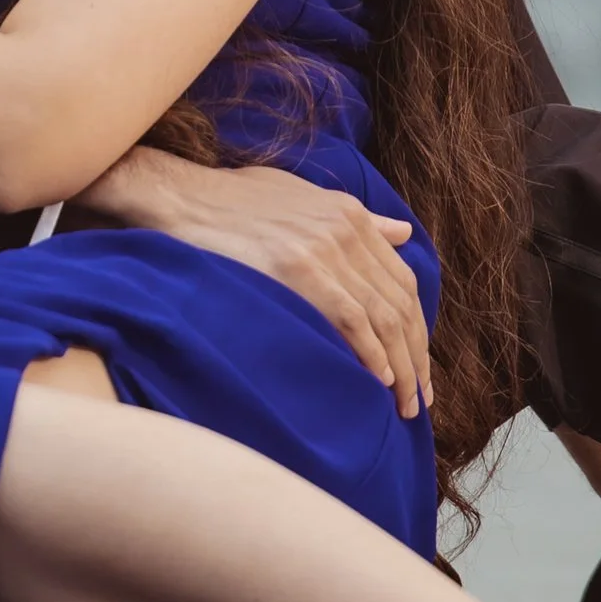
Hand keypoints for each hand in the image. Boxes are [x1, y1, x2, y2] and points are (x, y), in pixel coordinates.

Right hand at [75, 148, 431, 416]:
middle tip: (419, 400)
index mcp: (350, 215)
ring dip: (401, 367)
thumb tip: (400, 232)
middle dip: (417, 357)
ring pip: (383, 317)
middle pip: (400, 304)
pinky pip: (352, 319)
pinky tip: (377, 380)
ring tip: (403, 405)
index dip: (417, 328)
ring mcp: (324, 249)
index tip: (418, 366)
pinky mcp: (299, 269)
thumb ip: (357, 217)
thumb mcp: (302, 195)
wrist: (181, 197)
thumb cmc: (232, 199)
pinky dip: (371, 353)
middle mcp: (345, 230)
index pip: (402, 281)